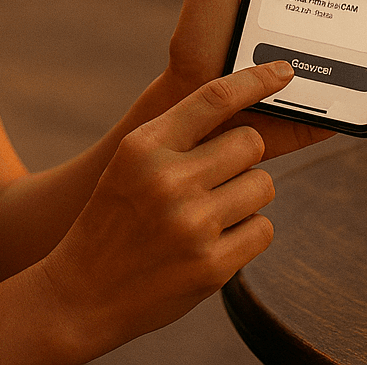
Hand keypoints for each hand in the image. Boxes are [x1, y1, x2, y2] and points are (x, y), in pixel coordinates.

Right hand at [39, 62, 293, 357]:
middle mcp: (169, 180)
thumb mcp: (130, 165)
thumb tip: (246, 115)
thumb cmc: (114, 220)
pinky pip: (263, 229)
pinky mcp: (213, 266)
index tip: (284, 73)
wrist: (82, 294)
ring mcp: (193, 224)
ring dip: (247, 196)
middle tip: (218, 176)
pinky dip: (247, 234)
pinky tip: (214, 242)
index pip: (214, 98)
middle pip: (250, 143)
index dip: (256, 81)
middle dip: (243, 157)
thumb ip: (178, 137)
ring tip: (210, 213)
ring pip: (263, 186)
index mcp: (144, 147)